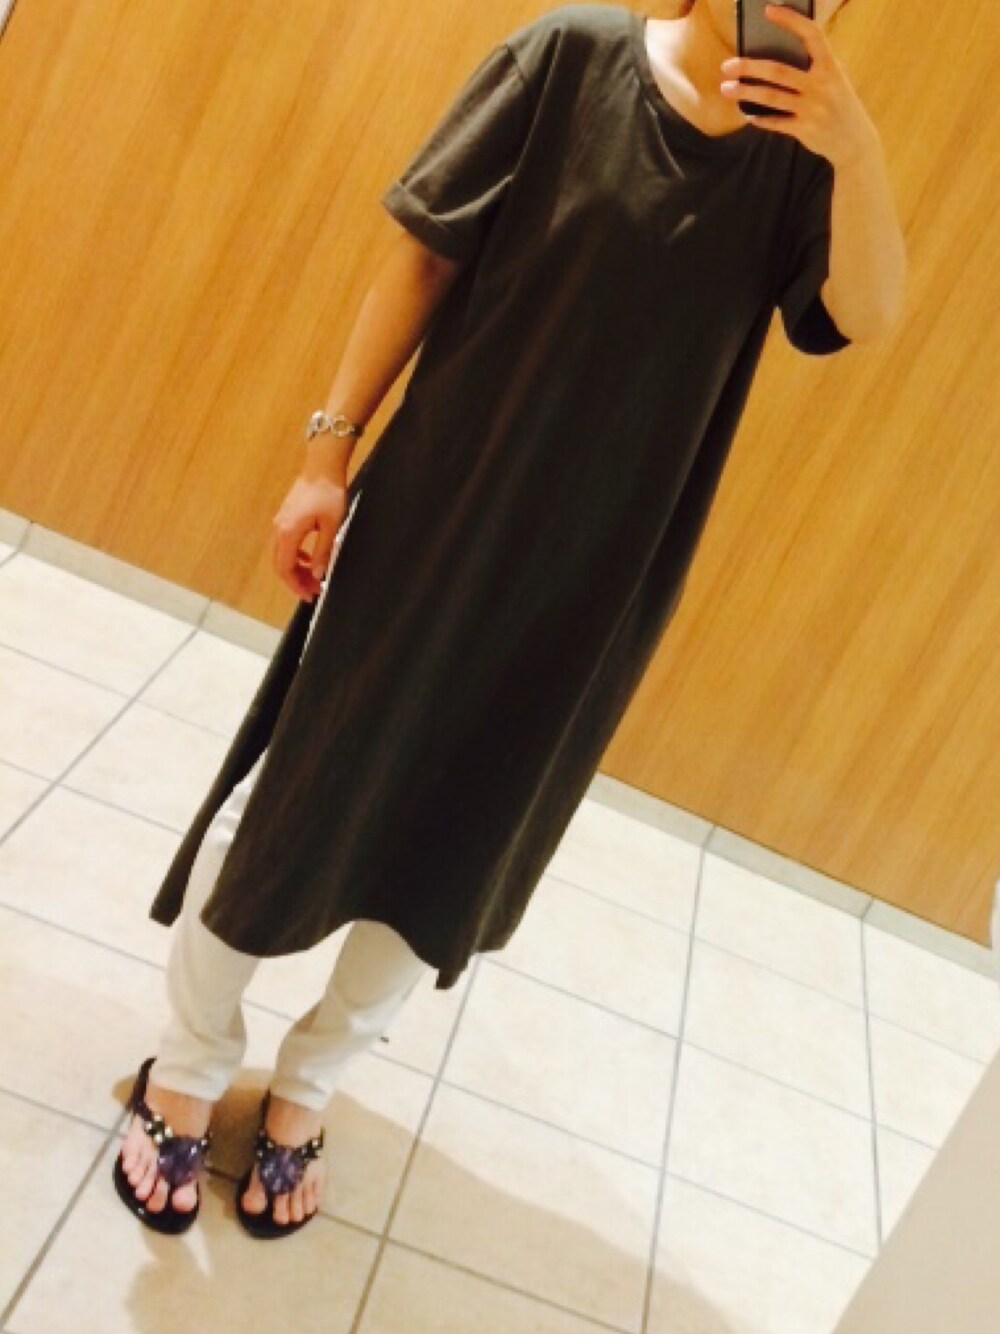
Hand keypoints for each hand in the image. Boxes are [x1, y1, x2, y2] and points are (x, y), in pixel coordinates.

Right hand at [270, 474, 348, 600]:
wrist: (322, 466)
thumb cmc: (329, 494)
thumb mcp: (331, 526)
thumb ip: (322, 552)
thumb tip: (316, 574)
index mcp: (288, 533)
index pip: (285, 568)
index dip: (295, 586)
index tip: (310, 596)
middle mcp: (278, 529)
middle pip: (279, 564)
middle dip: (295, 581)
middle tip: (313, 591)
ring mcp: (279, 522)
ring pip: (280, 555)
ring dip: (294, 569)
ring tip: (312, 578)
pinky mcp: (284, 517)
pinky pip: (284, 544)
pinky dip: (294, 556)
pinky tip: (308, 560)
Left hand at [720, 2, 878, 167]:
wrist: (855, 140)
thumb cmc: (838, 103)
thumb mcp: (834, 79)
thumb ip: (812, 66)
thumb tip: (773, 55)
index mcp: (830, 66)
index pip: (811, 35)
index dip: (790, 20)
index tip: (768, 10)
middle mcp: (821, 85)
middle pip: (778, 71)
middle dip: (749, 67)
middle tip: (726, 65)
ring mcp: (812, 108)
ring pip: (771, 97)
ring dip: (745, 92)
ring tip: (726, 88)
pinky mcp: (804, 130)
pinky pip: (775, 122)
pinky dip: (759, 118)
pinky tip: (747, 114)